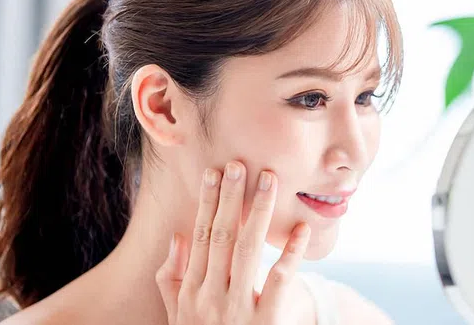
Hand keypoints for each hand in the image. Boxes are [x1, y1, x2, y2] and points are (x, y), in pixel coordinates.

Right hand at [156, 162, 310, 323]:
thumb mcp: (178, 316)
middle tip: (241, 164)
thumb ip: (172, 279)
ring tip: (270, 181)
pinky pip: (279, 282)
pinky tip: (302, 231)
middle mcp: (210, 297)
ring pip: (248, 250)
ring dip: (259, 212)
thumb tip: (178, 236)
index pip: (200, 237)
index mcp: (190, 291)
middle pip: (222, 236)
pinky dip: (291, 254)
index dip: (208, 203)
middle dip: (231, 198)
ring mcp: (236, 310)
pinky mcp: (264, 324)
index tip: (215, 173)